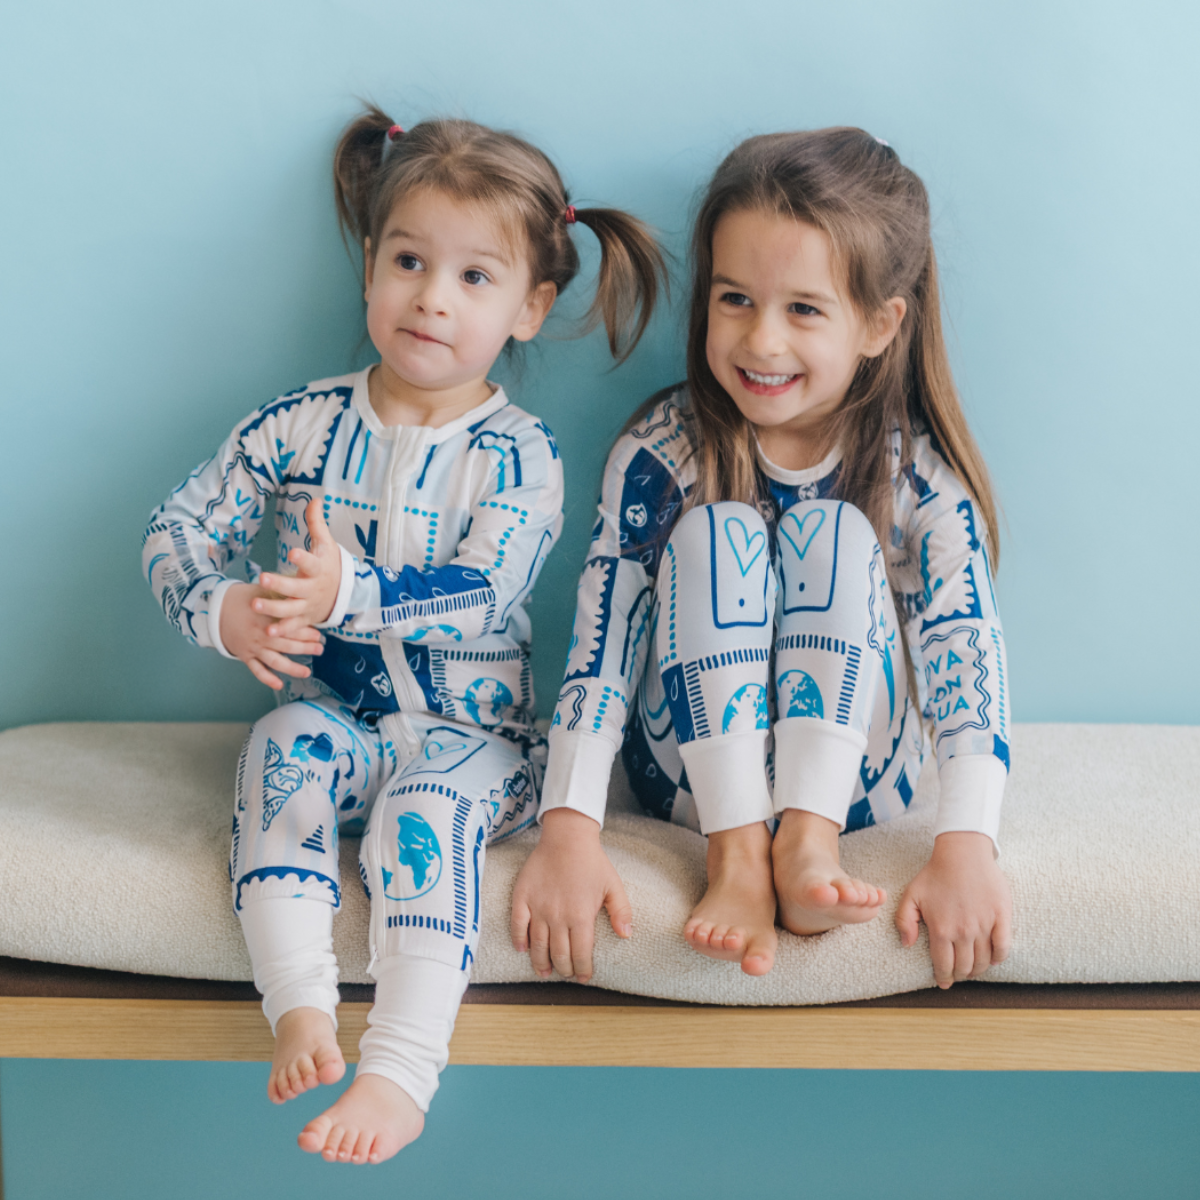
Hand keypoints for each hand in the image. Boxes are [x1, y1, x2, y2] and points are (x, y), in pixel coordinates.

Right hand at [218, 582, 323, 689]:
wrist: (216, 609)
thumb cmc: (243, 599)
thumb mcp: (262, 593)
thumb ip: (280, 597)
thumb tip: (301, 596)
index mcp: (266, 619)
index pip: (290, 627)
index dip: (306, 632)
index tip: (319, 635)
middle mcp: (261, 635)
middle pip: (287, 645)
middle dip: (305, 648)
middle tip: (320, 649)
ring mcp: (253, 648)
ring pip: (275, 661)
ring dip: (292, 668)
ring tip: (307, 672)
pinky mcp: (245, 656)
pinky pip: (257, 670)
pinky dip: (268, 679)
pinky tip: (279, 685)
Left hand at [255, 499, 342, 626]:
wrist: (344, 594)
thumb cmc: (329, 565)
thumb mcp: (326, 544)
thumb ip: (316, 524)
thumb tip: (314, 499)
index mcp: (318, 568)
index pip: (311, 562)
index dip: (303, 558)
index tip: (292, 552)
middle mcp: (313, 588)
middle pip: (296, 588)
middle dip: (280, 584)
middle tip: (262, 578)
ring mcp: (308, 605)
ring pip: (291, 609)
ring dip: (274, 609)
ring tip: (255, 605)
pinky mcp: (305, 619)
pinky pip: (293, 626)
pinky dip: (282, 630)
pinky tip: (268, 632)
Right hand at [511, 808, 631, 982]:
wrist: (567, 838)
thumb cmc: (592, 861)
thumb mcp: (613, 885)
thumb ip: (621, 911)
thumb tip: (626, 935)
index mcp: (581, 916)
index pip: (580, 954)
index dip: (582, 969)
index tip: (583, 976)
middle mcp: (558, 916)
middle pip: (559, 954)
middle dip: (564, 969)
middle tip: (566, 973)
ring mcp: (538, 908)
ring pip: (537, 945)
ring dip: (541, 962)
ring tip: (544, 972)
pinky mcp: (522, 898)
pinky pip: (517, 925)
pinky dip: (519, 940)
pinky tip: (522, 949)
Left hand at [895, 831, 1011, 988]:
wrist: (962, 853)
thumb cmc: (935, 873)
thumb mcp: (911, 895)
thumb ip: (904, 921)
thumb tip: (906, 944)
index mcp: (941, 929)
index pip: (943, 965)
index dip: (943, 978)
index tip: (943, 982)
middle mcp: (963, 932)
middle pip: (965, 967)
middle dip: (960, 975)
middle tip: (957, 975)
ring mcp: (984, 925)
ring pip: (984, 961)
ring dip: (978, 969)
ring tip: (973, 968)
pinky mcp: (1002, 918)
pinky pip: (1004, 947)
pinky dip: (999, 958)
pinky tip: (993, 958)